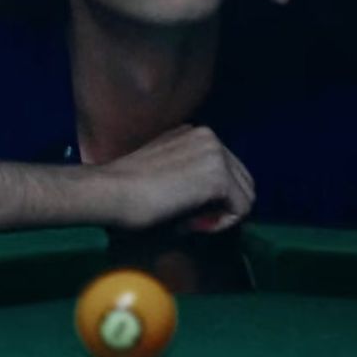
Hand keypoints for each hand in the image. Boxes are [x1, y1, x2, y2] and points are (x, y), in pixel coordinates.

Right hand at [94, 126, 254, 232]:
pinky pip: (241, 208)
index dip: (213, 197)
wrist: (111, 190)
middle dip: (222, 205)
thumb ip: (186, 173)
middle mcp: (209, 135)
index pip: (227, 168)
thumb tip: (210, 201)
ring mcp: (216, 153)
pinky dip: (222, 224)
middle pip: (243, 180)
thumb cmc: (125, 188)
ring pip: (246, 194)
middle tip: (192, 221)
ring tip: (192, 222)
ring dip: (222, 214)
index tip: (186, 212)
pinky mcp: (219, 176)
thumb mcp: (162, 169)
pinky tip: (194, 224)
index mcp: (195, 132)